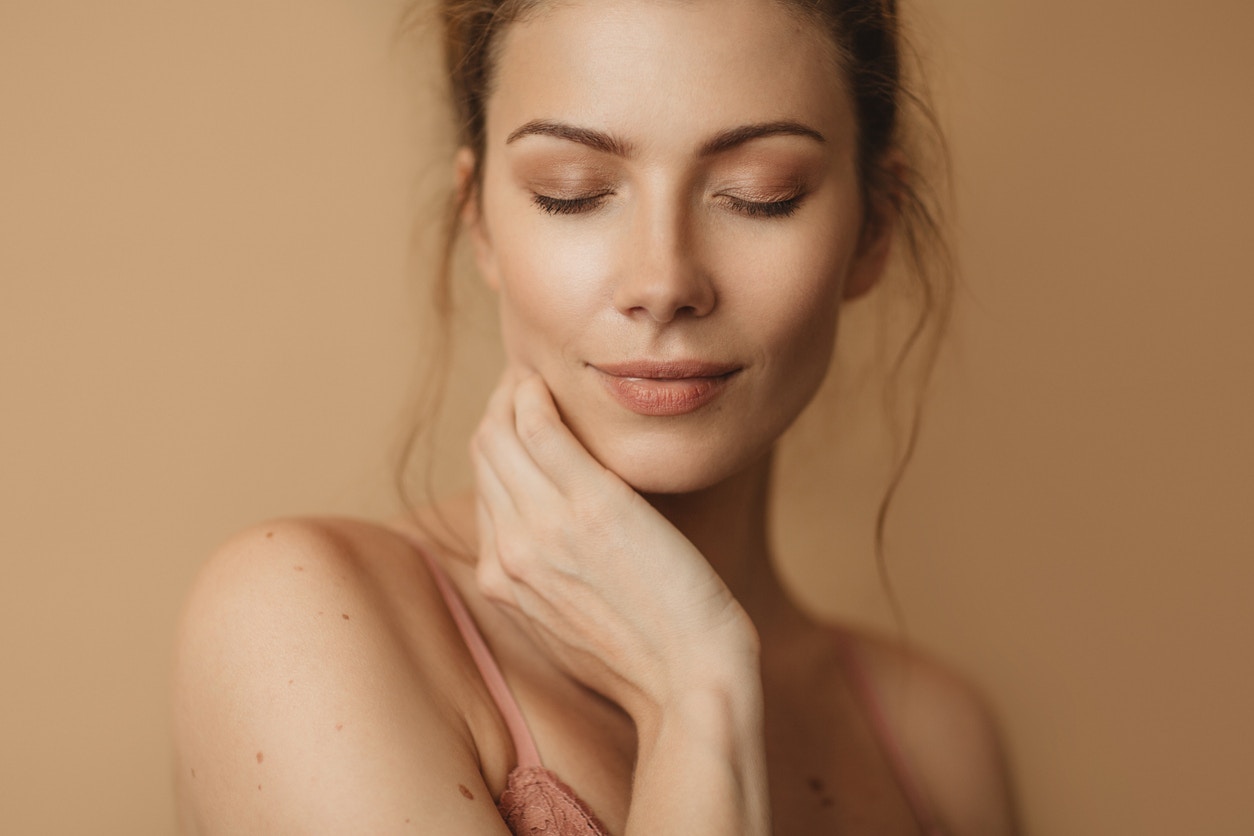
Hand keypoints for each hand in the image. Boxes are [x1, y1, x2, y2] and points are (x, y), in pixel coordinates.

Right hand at [470, 368, 758, 719]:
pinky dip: (533, 395)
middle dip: (499, 409)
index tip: (523, 418)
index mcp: (500, 581)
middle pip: (483, 455)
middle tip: (529, 382)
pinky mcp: (588, 504)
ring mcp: (542, 527)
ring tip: (539, 377)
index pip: (483, 489)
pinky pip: (537, 427)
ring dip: (512, 393)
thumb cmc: (647, 655)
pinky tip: (548, 384)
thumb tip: (551, 553)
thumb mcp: (571, 626)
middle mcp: (508, 552)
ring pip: (499, 433)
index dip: (499, 446)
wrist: (690, 677)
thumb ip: (547, 584)